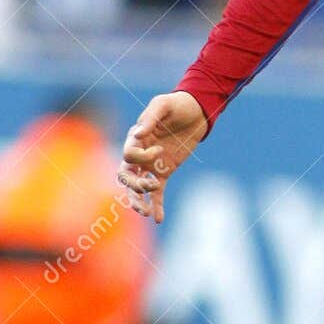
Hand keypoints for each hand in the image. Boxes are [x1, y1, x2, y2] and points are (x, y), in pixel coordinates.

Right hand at [116, 92, 208, 224]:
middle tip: (148, 187)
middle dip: (134, 185)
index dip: (142, 157)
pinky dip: (157, 205)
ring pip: (138, 187)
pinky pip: (157, 192)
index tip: (160, 149)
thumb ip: (150, 118)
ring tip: (146, 213)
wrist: (196, 112)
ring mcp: (151, 165)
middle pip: (127, 175)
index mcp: (135, 138)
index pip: (128, 155)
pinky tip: (158, 219)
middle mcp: (139, 154)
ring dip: (139, 200)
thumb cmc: (177, 105)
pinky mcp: (164, 172)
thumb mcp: (163, 105)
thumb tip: (137, 134)